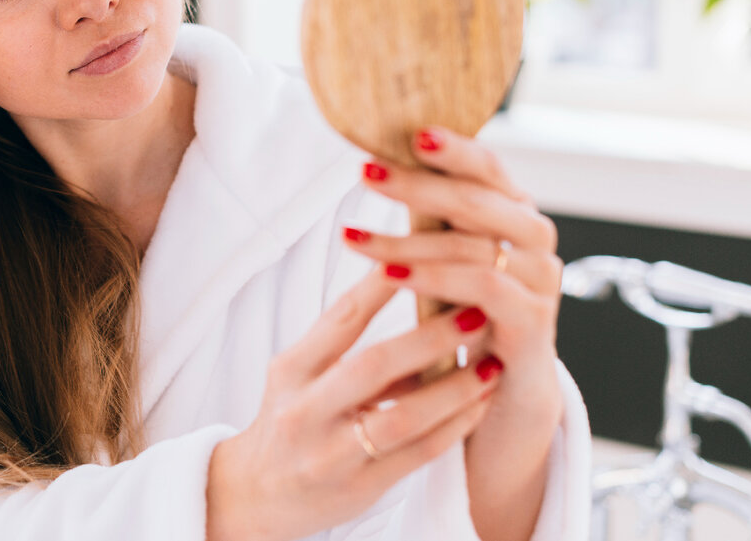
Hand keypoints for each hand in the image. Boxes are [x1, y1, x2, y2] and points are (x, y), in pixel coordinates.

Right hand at [207, 262, 500, 540]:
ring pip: (403, 418)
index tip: (421, 256)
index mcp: (291, 371)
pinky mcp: (357, 489)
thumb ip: (344, 343)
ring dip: (454, 389)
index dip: (380, 288)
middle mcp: (305, 411)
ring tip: (491, 365)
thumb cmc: (291, 420)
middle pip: (373, 366)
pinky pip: (417, 456)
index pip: (340, 320)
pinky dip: (453, 428)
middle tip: (476, 311)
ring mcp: (330, 454)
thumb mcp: (300, 375)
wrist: (258, 495)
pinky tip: (479, 406)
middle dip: (429, 337)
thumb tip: (408, 289)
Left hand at [342, 126, 563, 424]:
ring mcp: (540, 282)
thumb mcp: (442, 260)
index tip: (411, 133)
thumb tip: (376, 163)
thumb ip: (427, 218)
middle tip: (365, 174)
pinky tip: (390, 275)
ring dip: (406, 239)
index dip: (454, 148)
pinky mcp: (533, 322)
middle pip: (478, 200)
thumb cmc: (461, 317)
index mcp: (514, 214)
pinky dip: (433, 279)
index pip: (489, 168)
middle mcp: (534, 241)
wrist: (499, 396)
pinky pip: (483, 289)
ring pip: (473, 246)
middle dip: (417, 186)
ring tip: (353, 239)